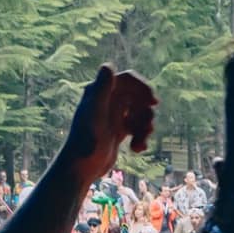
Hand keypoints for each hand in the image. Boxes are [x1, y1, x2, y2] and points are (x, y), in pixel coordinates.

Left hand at [60, 66, 158, 180]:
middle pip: (137, 97)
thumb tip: (107, 65)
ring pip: (140, 114)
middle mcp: (106, 101)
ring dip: (145, 127)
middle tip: (149, 126)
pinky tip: (137, 149)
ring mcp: (113, 117)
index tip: (153, 102)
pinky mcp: (117, 132)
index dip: (143, 87)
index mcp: (99, 92)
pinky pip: (137, 128)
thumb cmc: (86, 139)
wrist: (81, 167)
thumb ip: (101, 89)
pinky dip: (141, 137)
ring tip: (141, 142)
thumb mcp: (94, 111)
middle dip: (146, 112)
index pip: (128, 79)